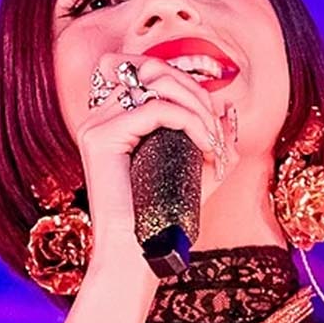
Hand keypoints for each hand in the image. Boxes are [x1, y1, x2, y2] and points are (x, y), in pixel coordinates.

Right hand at [77, 53, 238, 268]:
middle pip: (152, 68)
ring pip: (156, 83)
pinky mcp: (100, 137)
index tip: (210, 115)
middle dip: (195, 91)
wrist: (142, 254)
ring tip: (213, 139)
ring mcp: (95, 124)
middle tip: (216, 130)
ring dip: (196, 105)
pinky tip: (205, 146)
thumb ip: (212, 137)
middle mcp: (99, 115)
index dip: (184, 81)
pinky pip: (156, 109)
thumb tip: (228, 106)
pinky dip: (190, 122)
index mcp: (113, 118)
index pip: (148, 69)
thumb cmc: (168, 216)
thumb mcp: (199, 169)